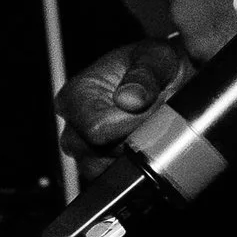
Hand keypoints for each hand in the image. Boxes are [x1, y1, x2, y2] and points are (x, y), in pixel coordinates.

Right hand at [57, 34, 182, 159]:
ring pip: (107, 170)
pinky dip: (137, 165)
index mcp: (74, 96)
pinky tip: (149, 141)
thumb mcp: (155, 58)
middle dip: (135, 140)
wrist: (164, 77)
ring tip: (153, 126)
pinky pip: (117, 178)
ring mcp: (83, 148)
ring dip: (136, 154)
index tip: (156, 108)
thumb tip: (129, 100)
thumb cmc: (154, 63)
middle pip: (98, 153)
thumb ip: (144, 76)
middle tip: (158, 117)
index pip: (97, 129)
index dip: (132, 125)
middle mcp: (72, 125)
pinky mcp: (99, 163)